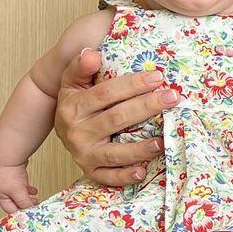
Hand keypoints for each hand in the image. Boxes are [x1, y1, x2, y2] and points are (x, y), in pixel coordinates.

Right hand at [0, 161, 36, 213]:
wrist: (9, 155)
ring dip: (27, 196)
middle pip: (14, 202)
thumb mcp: (18, 192)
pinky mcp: (13, 174)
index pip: (11, 210)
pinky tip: (33, 189)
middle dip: (25, 204)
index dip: (21, 213)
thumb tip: (31, 209)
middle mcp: (1, 189)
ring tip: (34, 198)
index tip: (31, 215)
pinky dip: (27, 188)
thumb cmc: (8, 172)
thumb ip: (24, 202)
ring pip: (18, 193)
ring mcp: (6, 181)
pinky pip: (20, 185)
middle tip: (34, 206)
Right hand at [54, 49, 171, 184]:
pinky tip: (143, 171)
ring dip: (140, 148)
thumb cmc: (76, 99)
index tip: (158, 77)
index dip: (132, 85)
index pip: (106, 94)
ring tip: (164, 140)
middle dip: (146, 107)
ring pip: (115, 153)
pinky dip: (125, 176)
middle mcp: (77, 132)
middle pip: (116, 119)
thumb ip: (81, 66)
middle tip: (172, 97)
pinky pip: (108, 177)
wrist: (59, 127)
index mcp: (73, 106)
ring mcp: (84, 154)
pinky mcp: (90, 171)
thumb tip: (92, 54)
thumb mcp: (72, 80)